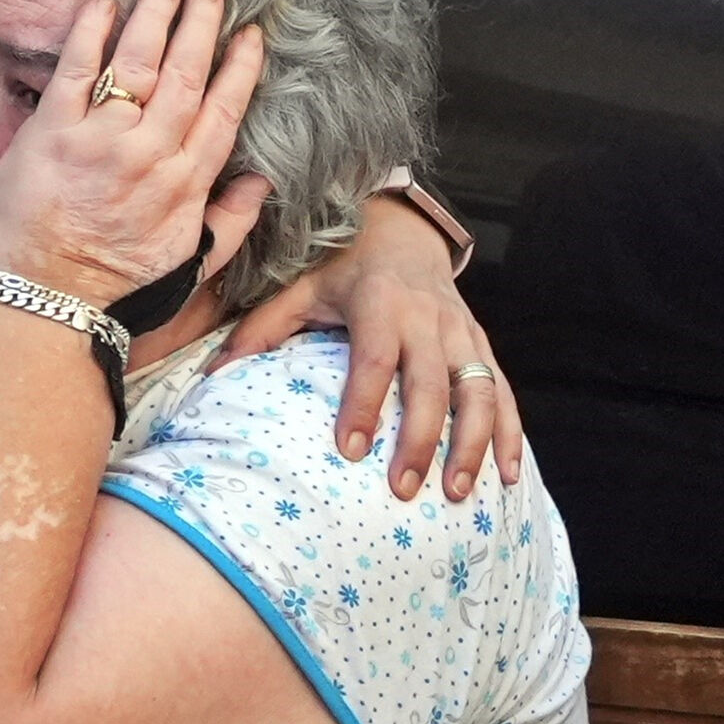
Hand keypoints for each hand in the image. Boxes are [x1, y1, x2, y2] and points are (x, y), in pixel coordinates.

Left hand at [0, 0, 267, 306]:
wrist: (45, 302)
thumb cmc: (115, 289)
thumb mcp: (190, 266)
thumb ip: (231, 222)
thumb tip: (262, 181)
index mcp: (186, 183)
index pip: (223, 111)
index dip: (240, 68)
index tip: (251, 35)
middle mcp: (150, 154)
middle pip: (185, 75)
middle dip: (202, 25)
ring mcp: (101, 140)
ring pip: (137, 63)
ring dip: (156, 16)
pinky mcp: (51, 133)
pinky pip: (76, 70)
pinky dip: (90, 33)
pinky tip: (104, 3)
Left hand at [214, 200, 523, 500]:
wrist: (401, 229)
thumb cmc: (341, 266)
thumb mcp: (299, 287)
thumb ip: (260, 330)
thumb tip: (214, 374)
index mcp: (378, 301)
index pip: (372, 359)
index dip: (362, 404)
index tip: (349, 451)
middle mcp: (426, 317)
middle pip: (430, 384)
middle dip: (420, 439)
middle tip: (402, 489)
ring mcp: (461, 331)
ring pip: (479, 391)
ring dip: (472, 444)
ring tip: (456, 494)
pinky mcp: (482, 344)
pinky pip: (505, 392)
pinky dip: (509, 435)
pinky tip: (506, 476)